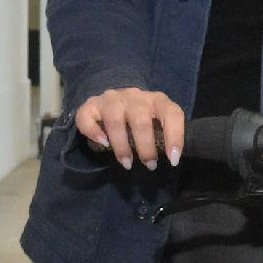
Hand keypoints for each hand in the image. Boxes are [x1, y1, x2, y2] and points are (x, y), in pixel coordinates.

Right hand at [72, 87, 187, 166]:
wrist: (117, 99)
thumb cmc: (142, 117)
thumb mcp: (159, 121)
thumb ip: (165, 134)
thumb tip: (173, 158)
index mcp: (157, 100)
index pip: (171, 113)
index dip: (175, 137)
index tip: (173, 160)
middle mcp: (134, 96)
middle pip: (140, 121)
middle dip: (146, 148)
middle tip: (149, 165)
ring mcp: (111, 99)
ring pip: (115, 121)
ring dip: (121, 147)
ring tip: (127, 164)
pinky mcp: (91, 104)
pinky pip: (87, 116)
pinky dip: (93, 132)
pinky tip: (103, 144)